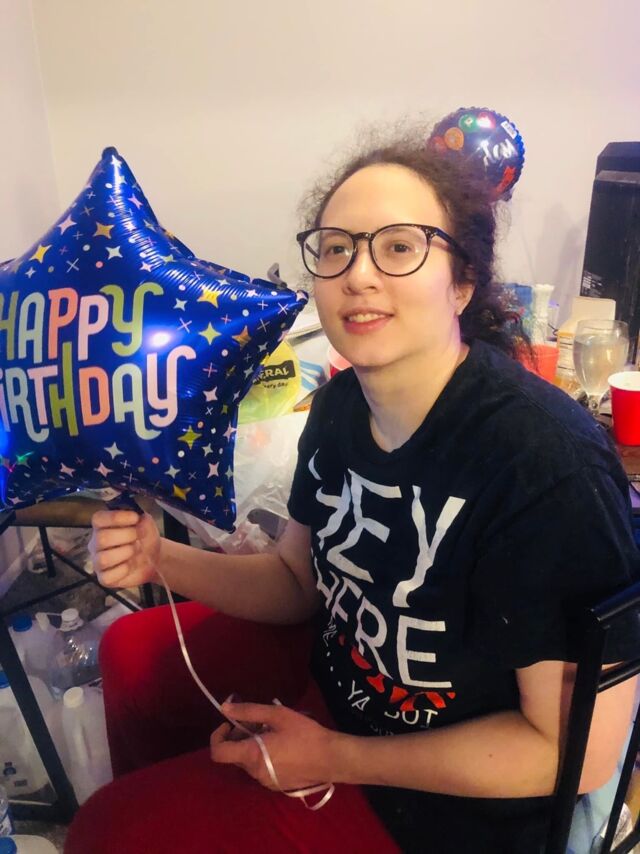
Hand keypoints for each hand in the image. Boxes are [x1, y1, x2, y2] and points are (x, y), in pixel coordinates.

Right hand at [90, 510, 160, 587]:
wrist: (154, 559)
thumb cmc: (145, 539)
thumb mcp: (147, 525)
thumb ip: (143, 519)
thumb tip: (140, 518)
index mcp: (102, 526)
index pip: (98, 519)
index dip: (117, 517)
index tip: (135, 518)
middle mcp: (96, 543)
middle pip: (102, 538)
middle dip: (126, 536)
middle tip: (138, 537)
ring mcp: (98, 562)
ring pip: (103, 559)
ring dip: (125, 553)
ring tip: (135, 550)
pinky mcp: (104, 578)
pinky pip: (108, 576)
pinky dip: (124, 570)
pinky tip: (131, 565)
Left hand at [210, 701, 340, 791]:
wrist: (331, 759)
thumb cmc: (304, 734)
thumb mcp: (277, 715)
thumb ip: (249, 711)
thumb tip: (224, 707)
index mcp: (251, 755)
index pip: (218, 752)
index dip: (218, 736)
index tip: (230, 724)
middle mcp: (254, 773)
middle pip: (234, 755)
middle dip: (240, 737)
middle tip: (259, 722)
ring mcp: (266, 782)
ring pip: (248, 762)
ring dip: (252, 746)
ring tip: (273, 732)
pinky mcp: (277, 786)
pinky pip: (261, 769)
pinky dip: (263, 756)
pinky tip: (282, 745)